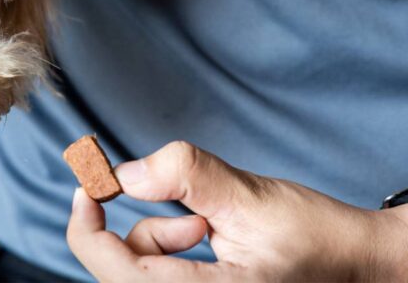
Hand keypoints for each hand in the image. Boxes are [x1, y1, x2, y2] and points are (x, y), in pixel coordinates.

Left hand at [67, 141, 407, 281]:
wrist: (355, 264)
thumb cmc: (315, 238)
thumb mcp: (250, 199)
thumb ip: (188, 177)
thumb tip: (127, 171)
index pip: (116, 272)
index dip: (88, 227)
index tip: (88, 185)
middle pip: (122, 269)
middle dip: (144, 228)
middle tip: (191, 211)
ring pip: (138, 267)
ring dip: (161, 234)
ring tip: (209, 225)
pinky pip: (157, 269)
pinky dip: (170, 242)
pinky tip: (206, 234)